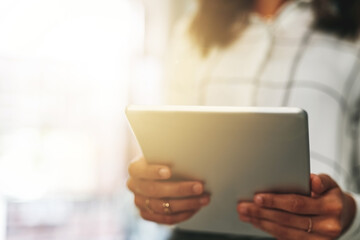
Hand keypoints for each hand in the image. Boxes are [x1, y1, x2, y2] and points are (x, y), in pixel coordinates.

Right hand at [127, 156, 209, 224]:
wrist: (154, 171)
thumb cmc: (162, 159)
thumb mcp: (162, 154)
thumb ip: (170, 157)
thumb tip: (190, 159)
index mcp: (135, 169)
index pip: (142, 170)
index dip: (154, 172)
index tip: (169, 171)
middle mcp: (134, 186)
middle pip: (155, 191)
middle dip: (180, 189)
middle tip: (199, 186)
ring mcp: (139, 202)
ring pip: (163, 207)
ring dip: (187, 204)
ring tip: (204, 199)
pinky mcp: (147, 214)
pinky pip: (166, 219)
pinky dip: (183, 214)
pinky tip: (196, 207)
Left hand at [237, 174, 355, 239]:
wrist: (341, 214)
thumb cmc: (328, 194)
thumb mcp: (328, 183)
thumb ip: (320, 181)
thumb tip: (312, 181)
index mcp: (331, 207)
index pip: (297, 204)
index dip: (275, 201)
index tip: (257, 197)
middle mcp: (327, 226)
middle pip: (286, 219)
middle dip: (261, 212)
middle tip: (243, 206)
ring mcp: (319, 239)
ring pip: (284, 231)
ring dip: (261, 222)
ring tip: (246, 214)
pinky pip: (285, 238)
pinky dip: (269, 229)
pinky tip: (257, 222)